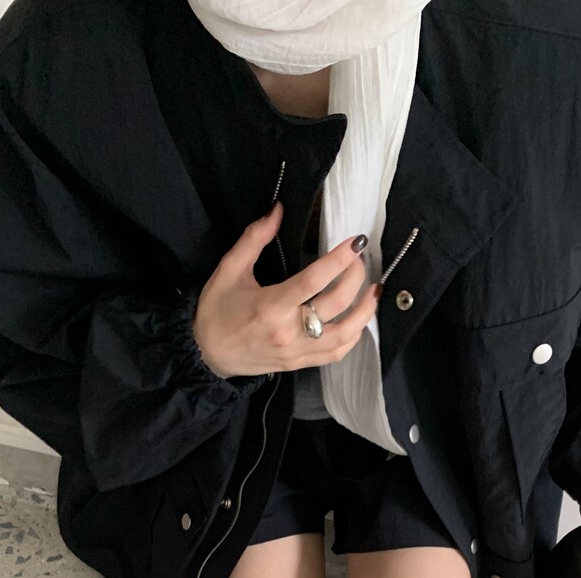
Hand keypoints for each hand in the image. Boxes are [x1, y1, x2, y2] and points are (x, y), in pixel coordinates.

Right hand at [193, 201, 379, 378]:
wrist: (207, 355)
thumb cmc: (216, 312)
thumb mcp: (229, 270)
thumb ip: (254, 238)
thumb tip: (277, 210)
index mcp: (271, 306)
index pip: (315, 280)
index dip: (339, 259)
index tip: (355, 242)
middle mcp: (288, 331)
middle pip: (336, 303)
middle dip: (355, 277)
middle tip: (359, 260)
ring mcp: (296, 351)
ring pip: (344, 334)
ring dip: (365, 311)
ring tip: (373, 291)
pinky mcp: (299, 363)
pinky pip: (336, 353)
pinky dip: (353, 336)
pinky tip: (359, 320)